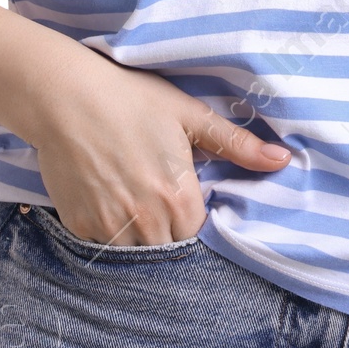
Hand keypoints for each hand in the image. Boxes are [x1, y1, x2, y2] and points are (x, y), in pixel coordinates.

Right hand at [23, 44, 291, 245]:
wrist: (66, 95)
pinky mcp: (79, 226)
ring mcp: (109, 227)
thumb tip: (282, 160)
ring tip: (133, 196)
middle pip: (168, 246)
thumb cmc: (131, 98)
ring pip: (135, 251)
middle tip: (157, 192)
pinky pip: (102, 244)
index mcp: (178, 196)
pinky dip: (108, 229)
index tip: (184, 193)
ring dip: (139, 234)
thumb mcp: (189, 114)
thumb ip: (237, 144)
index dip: (193, 214)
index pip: (198, 234)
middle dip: (168, 226)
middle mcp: (145, 220)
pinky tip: (107, 195)